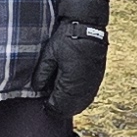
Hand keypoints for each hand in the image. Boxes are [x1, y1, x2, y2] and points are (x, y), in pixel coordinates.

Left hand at [39, 0, 109, 116]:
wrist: (88, 26)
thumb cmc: (67, 39)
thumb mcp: (49, 55)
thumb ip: (42, 74)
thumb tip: (38, 89)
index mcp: (70, 84)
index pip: (58, 107)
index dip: (49, 107)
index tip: (43, 102)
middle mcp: (84, 89)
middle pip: (70, 109)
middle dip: (59, 108)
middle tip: (49, 101)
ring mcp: (93, 85)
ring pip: (81, 105)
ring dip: (70, 104)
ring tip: (59, 97)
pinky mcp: (98, 79)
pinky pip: (88, 96)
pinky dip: (79, 98)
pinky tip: (72, 92)